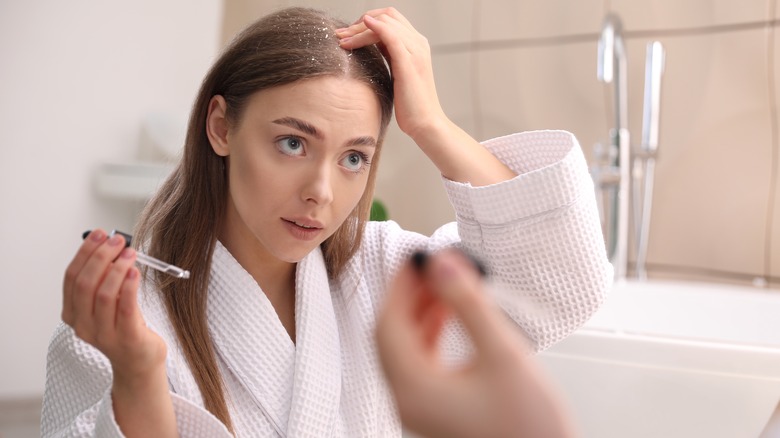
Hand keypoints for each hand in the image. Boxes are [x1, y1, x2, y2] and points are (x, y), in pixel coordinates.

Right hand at [63, 229, 174, 436]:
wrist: (139, 362)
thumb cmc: (125, 326)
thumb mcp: (107, 303)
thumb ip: (104, 279)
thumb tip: (110, 244)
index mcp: (73, 314)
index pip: (71, 278)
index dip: (85, 253)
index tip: (99, 234)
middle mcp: (83, 325)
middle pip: (85, 284)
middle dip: (101, 257)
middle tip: (118, 241)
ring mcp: (104, 334)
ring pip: (104, 294)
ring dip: (117, 268)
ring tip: (131, 253)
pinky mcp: (127, 338)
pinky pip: (125, 308)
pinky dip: (128, 286)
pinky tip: (135, 271)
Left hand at [336, 7, 446, 140]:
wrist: (425, 123)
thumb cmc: (410, 105)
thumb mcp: (397, 74)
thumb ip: (388, 56)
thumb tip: (367, 46)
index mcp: (416, 44)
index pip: (390, 18)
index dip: (367, 21)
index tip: (348, 35)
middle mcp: (418, 43)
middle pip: (387, 16)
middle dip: (360, 22)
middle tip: (340, 35)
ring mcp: (415, 51)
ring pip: (385, 24)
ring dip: (359, 28)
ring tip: (342, 40)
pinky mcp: (409, 62)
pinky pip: (390, 36)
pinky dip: (374, 29)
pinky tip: (359, 30)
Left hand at [376, 250, 576, 437]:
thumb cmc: (530, 427)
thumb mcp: (502, 354)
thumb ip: (469, 305)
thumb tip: (443, 265)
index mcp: (414, 390)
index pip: (390, 324)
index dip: (400, 285)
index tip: (416, 258)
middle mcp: (408, 401)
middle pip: (393, 335)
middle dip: (410, 296)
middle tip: (431, 266)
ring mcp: (420, 407)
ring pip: (406, 348)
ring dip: (420, 312)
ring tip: (443, 284)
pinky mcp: (436, 408)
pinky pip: (420, 362)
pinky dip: (429, 333)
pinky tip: (448, 314)